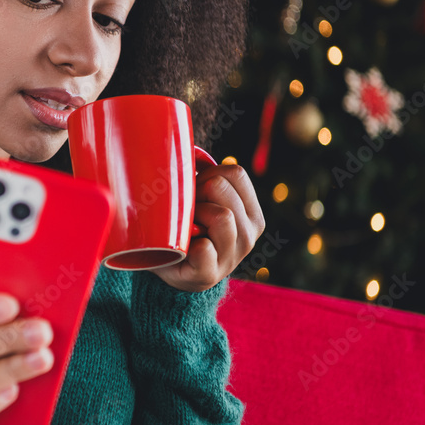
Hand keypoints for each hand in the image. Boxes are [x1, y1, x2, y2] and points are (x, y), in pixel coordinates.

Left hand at [149, 163, 265, 291]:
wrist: (173, 269)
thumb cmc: (187, 226)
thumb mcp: (202, 199)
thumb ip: (204, 176)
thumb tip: (190, 150)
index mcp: (251, 213)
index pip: (235, 173)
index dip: (208, 173)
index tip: (196, 190)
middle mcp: (249, 234)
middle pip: (221, 187)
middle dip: (196, 192)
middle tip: (186, 210)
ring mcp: (232, 256)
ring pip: (221, 216)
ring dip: (193, 216)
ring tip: (185, 227)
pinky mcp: (210, 274)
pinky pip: (203, 249)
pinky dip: (188, 244)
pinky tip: (183, 247)